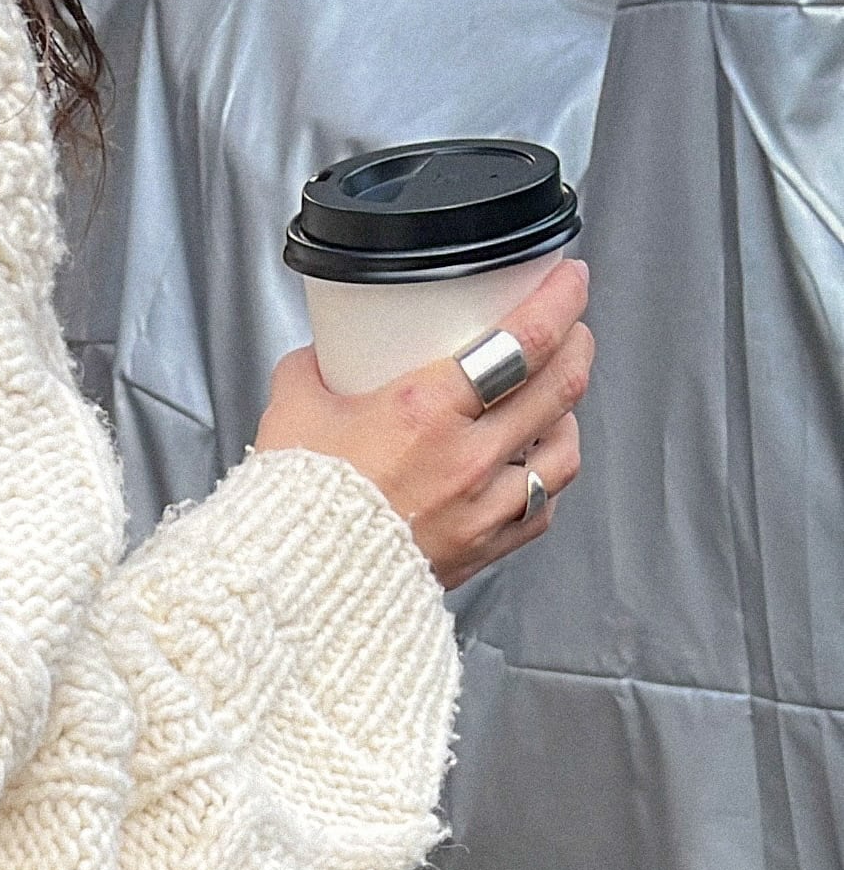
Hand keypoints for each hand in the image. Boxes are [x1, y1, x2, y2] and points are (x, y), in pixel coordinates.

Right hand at [253, 257, 592, 589]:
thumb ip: (315, 369)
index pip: (525, 340)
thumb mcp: (294, 411)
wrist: (294, 589)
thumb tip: (325, 355)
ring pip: (563, 450)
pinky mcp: (480, 551)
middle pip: (559, 387)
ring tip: (556, 400)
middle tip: (571, 327)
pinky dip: (546, 480)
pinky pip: (540, 509)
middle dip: (577, 344)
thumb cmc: (295, 508)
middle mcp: (466, 459)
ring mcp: (481, 509)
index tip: (568, 280)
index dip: (562, 300)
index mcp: (426, 411)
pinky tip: (534, 466)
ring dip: (568, 415)